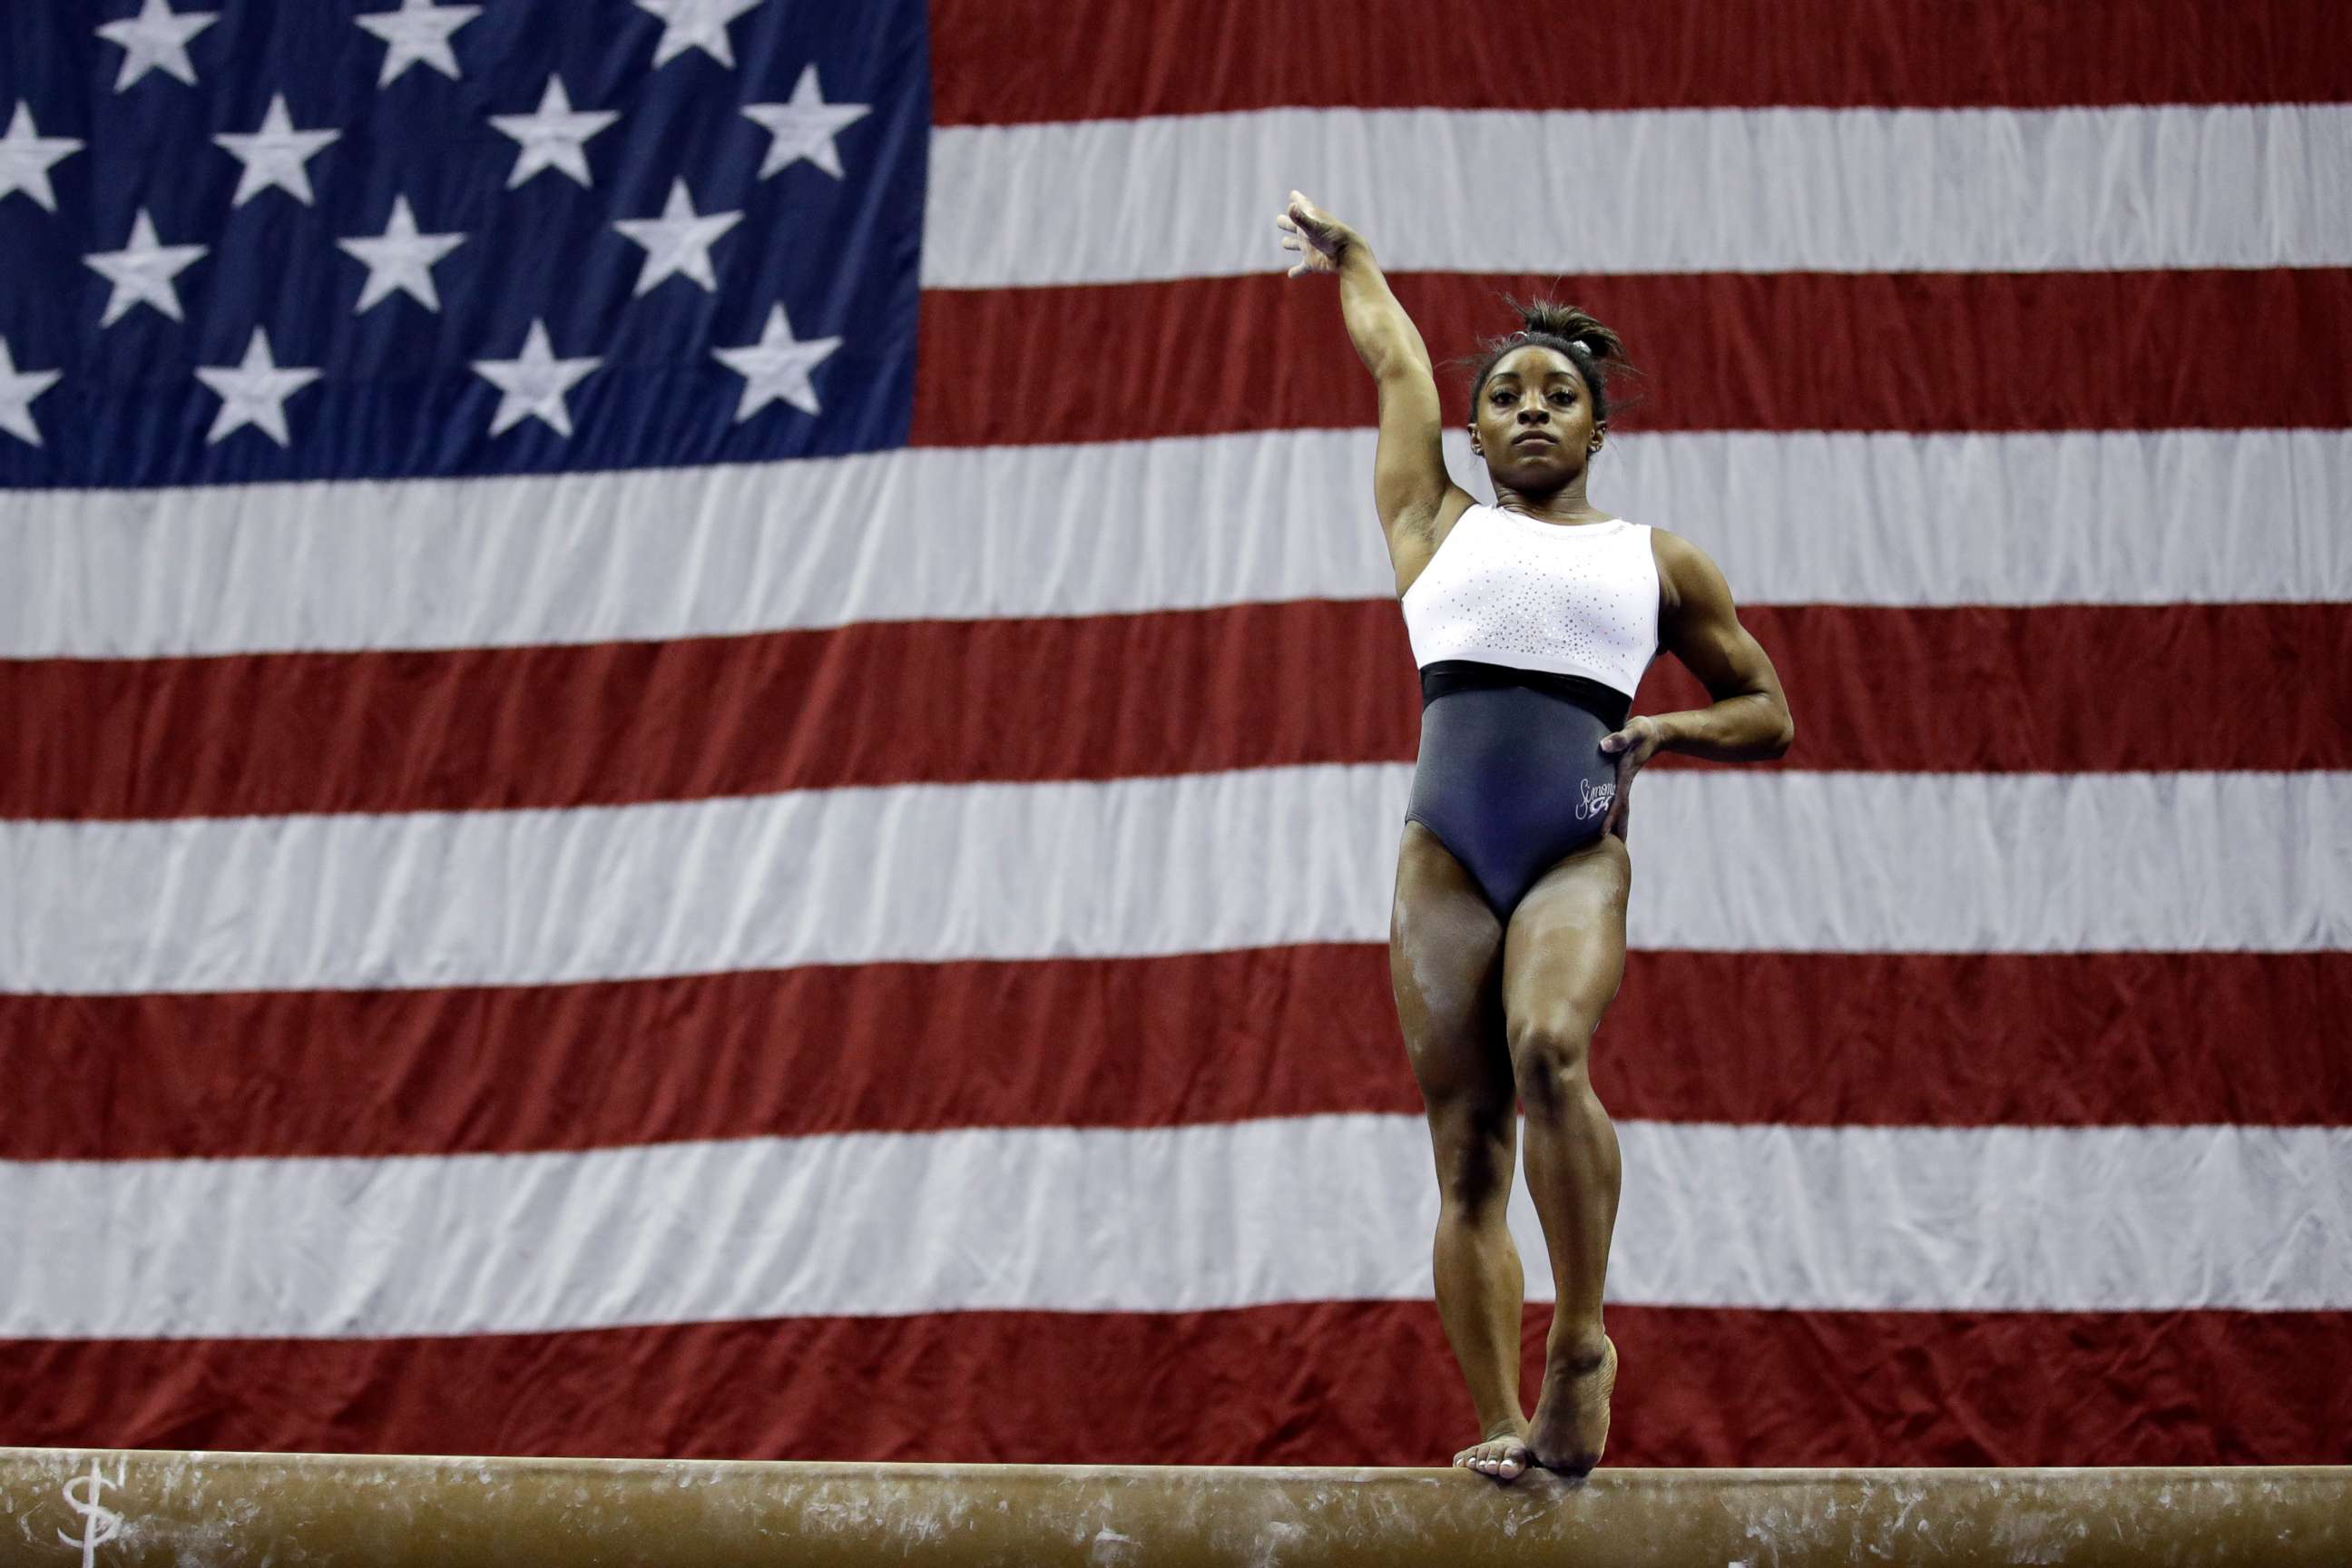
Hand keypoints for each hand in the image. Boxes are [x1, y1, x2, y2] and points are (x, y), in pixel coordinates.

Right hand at [1274, 189, 1359, 276]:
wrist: (1348, 256)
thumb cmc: (1333, 238)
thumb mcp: (1315, 227)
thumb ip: (1302, 218)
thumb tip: (1291, 207)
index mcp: (1311, 219)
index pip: (1303, 206)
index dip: (1298, 199)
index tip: (1293, 194)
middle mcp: (1309, 232)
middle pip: (1295, 225)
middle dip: (1288, 222)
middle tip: (1280, 220)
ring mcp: (1310, 248)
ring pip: (1297, 245)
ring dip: (1291, 243)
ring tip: (1285, 242)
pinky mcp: (1312, 262)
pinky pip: (1302, 268)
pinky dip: (1297, 271)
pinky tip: (1291, 275)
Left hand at [1596, 716, 1664, 840]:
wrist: (1655, 733)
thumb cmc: (1641, 731)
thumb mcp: (1633, 731)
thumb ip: (1619, 738)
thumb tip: (1604, 746)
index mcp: (1625, 775)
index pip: (1617, 801)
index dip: (1610, 816)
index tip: (1603, 834)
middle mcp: (1624, 782)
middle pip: (1621, 811)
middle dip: (1617, 831)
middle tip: (1612, 853)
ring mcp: (1624, 782)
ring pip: (1620, 808)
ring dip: (1617, 826)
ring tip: (1613, 846)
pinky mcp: (1622, 779)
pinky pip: (1618, 801)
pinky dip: (1615, 813)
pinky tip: (1609, 822)